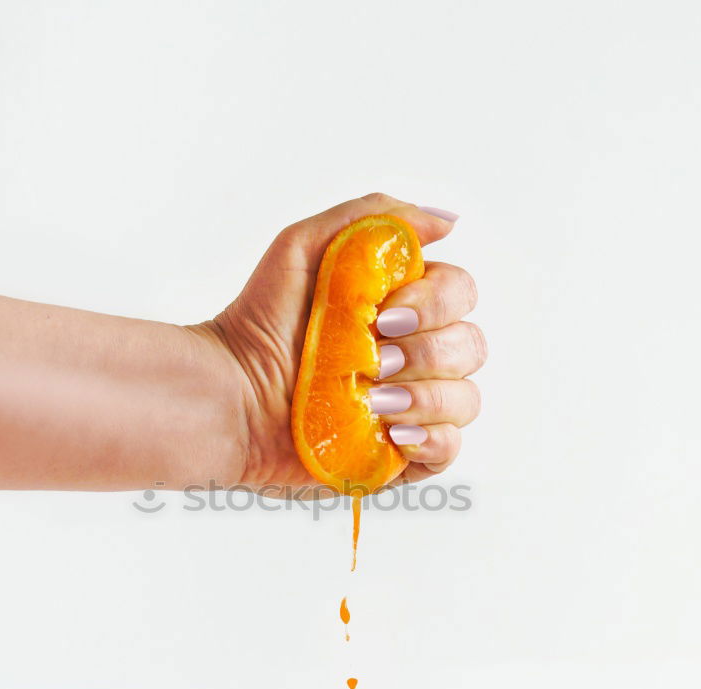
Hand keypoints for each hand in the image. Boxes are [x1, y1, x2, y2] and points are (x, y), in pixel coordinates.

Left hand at [207, 192, 485, 491]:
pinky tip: (393, 431)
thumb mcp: (303, 247)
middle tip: (376, 359)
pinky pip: (448, 449)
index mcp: (403, 308)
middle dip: (427, 352)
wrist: (230, 396)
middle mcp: (414, 357)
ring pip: (465, 398)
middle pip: (470, 346)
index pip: (460, 294)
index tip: (385, 316)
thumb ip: (374, 219)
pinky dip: (433, 439)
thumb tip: (447, 221)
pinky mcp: (396, 456)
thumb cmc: (259, 322)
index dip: (435, 304)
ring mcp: (408, 408)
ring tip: (372, 399)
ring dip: (426, 396)